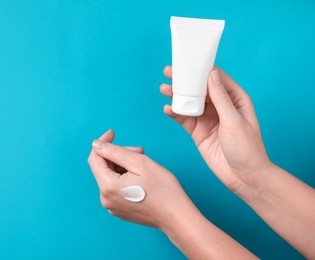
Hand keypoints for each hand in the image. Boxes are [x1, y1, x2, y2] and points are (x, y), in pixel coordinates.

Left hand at [87, 130, 256, 258]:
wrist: (176, 216)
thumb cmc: (163, 190)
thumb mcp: (139, 163)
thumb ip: (115, 151)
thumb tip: (96, 144)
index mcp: (108, 187)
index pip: (94, 159)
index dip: (102, 143)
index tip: (113, 133)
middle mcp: (106, 199)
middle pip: (103, 167)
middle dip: (118, 155)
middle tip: (140, 151)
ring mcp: (112, 206)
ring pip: (111, 177)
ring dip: (123, 166)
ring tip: (143, 165)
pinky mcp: (120, 209)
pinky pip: (116, 188)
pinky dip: (125, 177)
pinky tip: (141, 177)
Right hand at [160, 66, 272, 197]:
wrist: (243, 177)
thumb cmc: (247, 148)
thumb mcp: (234, 120)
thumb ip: (221, 99)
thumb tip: (212, 75)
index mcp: (235, 99)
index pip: (217, 79)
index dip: (202, 69)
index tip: (188, 62)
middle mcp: (221, 107)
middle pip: (200, 89)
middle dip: (185, 81)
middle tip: (169, 72)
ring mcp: (208, 119)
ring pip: (190, 103)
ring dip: (177, 96)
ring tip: (164, 89)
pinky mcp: (198, 132)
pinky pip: (185, 119)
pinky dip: (175, 114)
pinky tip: (168, 109)